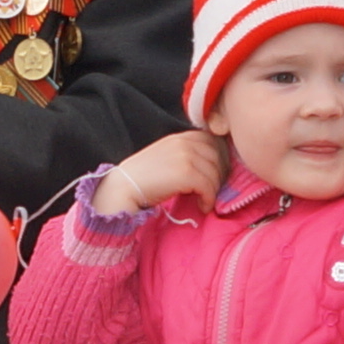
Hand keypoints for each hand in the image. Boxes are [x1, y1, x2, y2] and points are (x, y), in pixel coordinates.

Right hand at [96, 131, 230, 218]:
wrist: (123, 187)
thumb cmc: (144, 177)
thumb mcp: (166, 155)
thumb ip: (185, 153)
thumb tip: (211, 163)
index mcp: (180, 137)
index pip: (212, 140)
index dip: (219, 158)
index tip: (215, 174)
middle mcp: (184, 143)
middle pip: (217, 156)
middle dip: (219, 175)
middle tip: (213, 190)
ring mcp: (185, 156)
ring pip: (215, 173)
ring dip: (214, 190)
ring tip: (205, 200)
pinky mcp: (186, 173)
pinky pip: (209, 186)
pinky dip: (209, 199)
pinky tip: (202, 206)